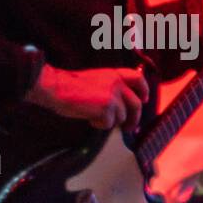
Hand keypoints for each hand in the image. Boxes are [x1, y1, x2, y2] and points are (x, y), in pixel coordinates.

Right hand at [25, 64, 149, 130]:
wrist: (58, 88)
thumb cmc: (71, 86)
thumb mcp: (97, 80)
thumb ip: (111, 88)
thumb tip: (122, 106)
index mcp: (114, 74)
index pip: (138, 79)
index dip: (144, 90)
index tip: (144, 100)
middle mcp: (117, 83)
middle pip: (136, 104)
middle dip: (134, 119)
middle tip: (129, 128)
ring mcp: (113, 96)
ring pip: (121, 117)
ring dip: (110, 121)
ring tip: (94, 116)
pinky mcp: (107, 108)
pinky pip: (109, 124)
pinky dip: (99, 124)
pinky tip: (89, 118)